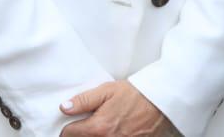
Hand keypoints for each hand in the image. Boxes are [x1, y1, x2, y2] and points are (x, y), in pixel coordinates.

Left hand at [59, 80, 176, 135]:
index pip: (69, 134)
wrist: (159, 102)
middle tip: (82, 128)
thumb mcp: (106, 91)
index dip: (65, 129)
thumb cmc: (134, 95)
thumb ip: (83, 100)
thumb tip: (64, 108)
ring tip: (99, 129)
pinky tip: (109, 133)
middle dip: (79, 135)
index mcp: (98, 127)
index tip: (67, 126)